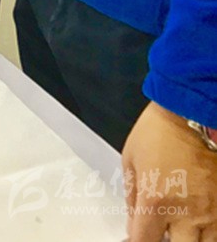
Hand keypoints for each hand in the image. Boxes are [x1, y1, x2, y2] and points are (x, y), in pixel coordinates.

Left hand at [123, 101, 216, 239]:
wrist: (190, 111)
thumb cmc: (157, 131)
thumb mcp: (131, 159)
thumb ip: (132, 196)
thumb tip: (133, 222)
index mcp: (156, 202)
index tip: (138, 237)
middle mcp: (187, 214)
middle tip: (163, 230)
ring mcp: (212, 212)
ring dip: (191, 239)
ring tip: (182, 226)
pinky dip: (209, 231)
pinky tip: (199, 220)